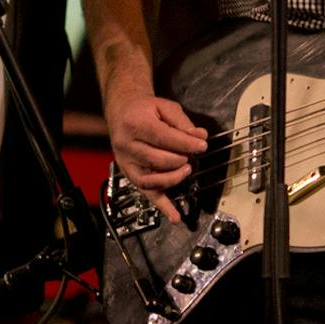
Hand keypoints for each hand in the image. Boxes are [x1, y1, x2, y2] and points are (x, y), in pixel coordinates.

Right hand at [106, 86, 207, 223]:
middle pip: (157, 159)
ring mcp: (127, 163)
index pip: (163, 138)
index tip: (202, 147)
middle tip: (192, 155)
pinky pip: (146, 193)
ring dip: (173, 178)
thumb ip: (183, 123)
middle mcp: (127, 145)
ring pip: (151, 179)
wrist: (122, 112)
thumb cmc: (144, 109)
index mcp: (135, 124)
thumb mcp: (164, 107)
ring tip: (186, 170)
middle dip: (180, 159)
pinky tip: (175, 216)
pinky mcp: (130, 174)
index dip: (185, 144)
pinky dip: (162, 206)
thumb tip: (201, 137)